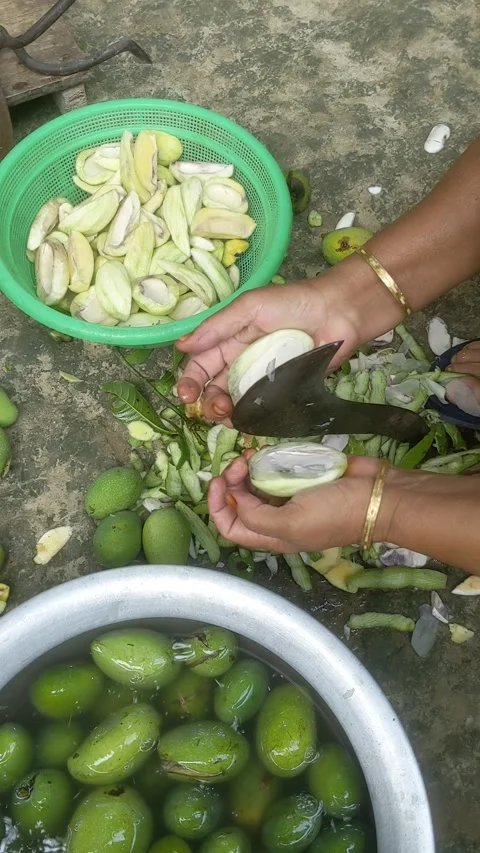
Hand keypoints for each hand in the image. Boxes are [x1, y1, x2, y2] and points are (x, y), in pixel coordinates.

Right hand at [176, 272, 364, 422]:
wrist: (338, 312)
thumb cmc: (293, 302)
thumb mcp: (249, 307)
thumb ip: (217, 327)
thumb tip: (181, 345)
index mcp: (230, 341)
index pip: (201, 365)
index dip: (190, 381)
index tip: (186, 395)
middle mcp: (242, 363)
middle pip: (214, 389)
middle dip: (207, 402)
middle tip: (213, 408)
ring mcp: (262, 380)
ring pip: (235, 403)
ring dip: (225, 413)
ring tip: (228, 414)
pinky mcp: (283, 393)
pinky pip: (262, 410)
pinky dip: (251, 419)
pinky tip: (247, 422)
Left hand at [208, 452, 385, 552]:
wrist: (379, 495)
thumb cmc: (335, 513)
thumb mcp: (290, 524)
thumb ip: (255, 516)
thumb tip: (236, 497)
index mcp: (273, 537)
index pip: (231, 529)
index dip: (217, 506)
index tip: (219, 481)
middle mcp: (278, 518)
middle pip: (239, 502)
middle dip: (231, 481)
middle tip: (240, 462)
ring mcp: (291, 495)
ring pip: (254, 483)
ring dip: (246, 468)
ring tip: (251, 454)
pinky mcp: (303, 476)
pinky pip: (275, 468)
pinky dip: (265, 459)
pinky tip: (265, 450)